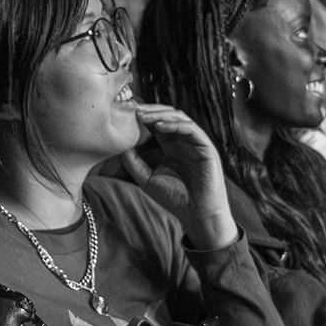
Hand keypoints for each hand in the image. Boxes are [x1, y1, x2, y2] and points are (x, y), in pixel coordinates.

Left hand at [121, 104, 236, 250]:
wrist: (197, 215)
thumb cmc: (175, 199)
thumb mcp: (147, 179)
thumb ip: (133, 162)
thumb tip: (119, 146)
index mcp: (171, 146)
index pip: (157, 123)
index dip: (143, 116)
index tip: (125, 113)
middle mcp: (184, 141)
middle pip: (168, 115)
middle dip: (150, 110)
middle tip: (133, 109)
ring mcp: (196, 143)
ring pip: (179, 118)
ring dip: (160, 114)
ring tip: (142, 116)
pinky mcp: (206, 147)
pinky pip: (191, 129)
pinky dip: (175, 125)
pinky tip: (159, 126)